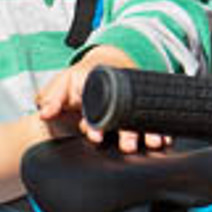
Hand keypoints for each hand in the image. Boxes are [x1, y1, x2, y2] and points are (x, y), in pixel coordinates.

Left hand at [33, 48, 162, 152]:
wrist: (105, 65)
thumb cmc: (79, 80)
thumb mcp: (61, 85)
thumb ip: (52, 99)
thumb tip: (44, 113)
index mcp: (94, 84)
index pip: (96, 104)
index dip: (95, 122)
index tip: (95, 136)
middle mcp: (114, 92)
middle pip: (122, 112)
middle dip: (127, 131)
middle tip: (128, 145)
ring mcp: (128, 99)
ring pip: (140, 115)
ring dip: (148, 130)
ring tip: (155, 142)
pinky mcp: (139, 105)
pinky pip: (152, 115)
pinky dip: (161, 127)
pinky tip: (167, 138)